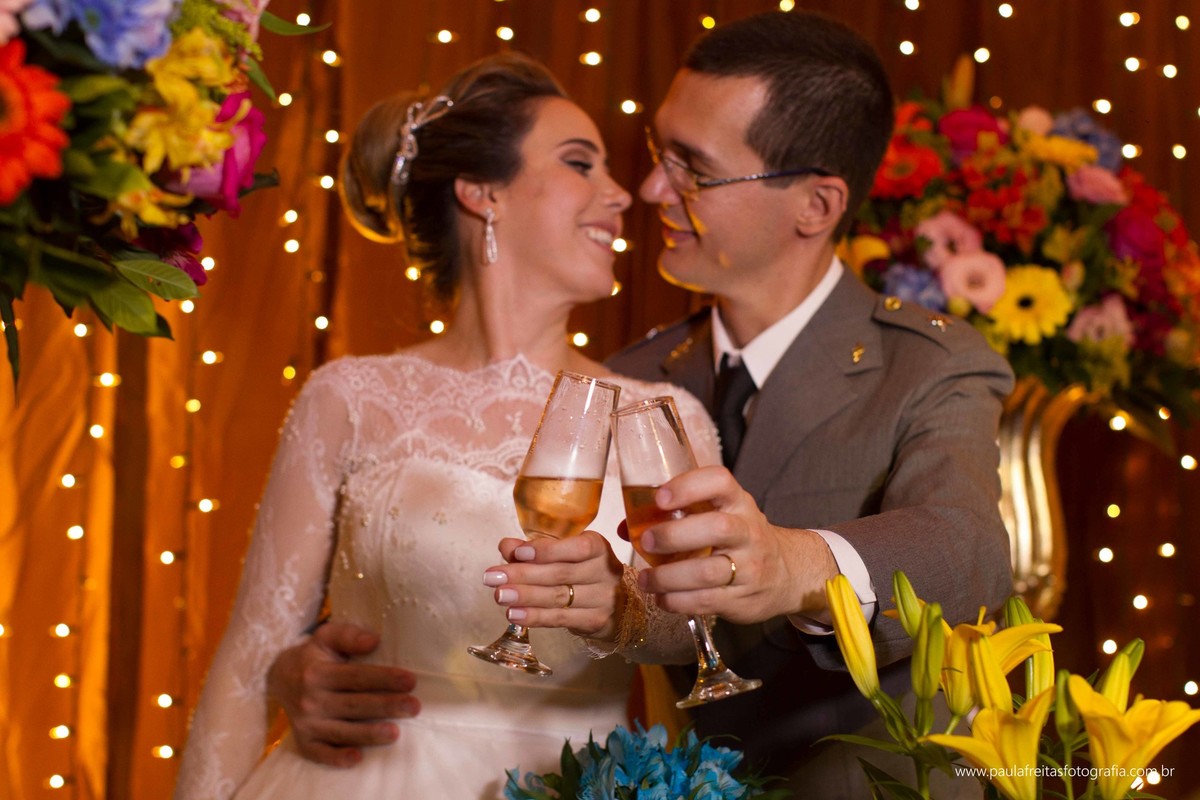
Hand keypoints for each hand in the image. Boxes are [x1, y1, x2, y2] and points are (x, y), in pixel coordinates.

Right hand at [266, 621, 419, 766]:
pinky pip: (319, 753)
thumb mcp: (326, 637)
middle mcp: (309, 700)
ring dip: (368, 734)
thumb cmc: (314, 655)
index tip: (411, 680)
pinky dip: (336, 758)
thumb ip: (349, 636)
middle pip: (353, 705)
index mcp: (317, 673)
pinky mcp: (303, 741)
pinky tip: (357, 758)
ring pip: (341, 731)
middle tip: (413, 707)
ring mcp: (305, 723)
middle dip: (386, 706)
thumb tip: (373, 641)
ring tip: (395, 733)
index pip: (356, 677)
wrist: (279, 676)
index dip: (384, 679)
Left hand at [482, 531, 624, 639]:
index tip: (517, 553)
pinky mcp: (596, 621)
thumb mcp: (564, 554)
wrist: (618, 604)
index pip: (576, 548)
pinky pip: (560, 619)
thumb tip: (506, 546)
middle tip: (492, 576)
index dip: (546, 551)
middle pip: (560, 574)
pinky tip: (514, 614)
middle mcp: (605, 572)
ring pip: (558, 597)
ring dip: (525, 597)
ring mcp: (603, 599)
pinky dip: (535, 617)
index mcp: (598, 547)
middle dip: (522, 575)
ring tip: (499, 595)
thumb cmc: (584, 572)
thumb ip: (535, 549)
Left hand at [635, 465, 836, 622]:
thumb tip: (627, 526)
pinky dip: (677, 601)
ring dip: (669, 577)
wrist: (786, 573)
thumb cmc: (738, 538)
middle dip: (675, 536)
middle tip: (647, 542)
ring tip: (645, 580)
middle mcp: (748, 531)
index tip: (660, 497)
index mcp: (738, 502)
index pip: (720, 481)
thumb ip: (678, 516)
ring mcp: (749, 566)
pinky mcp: (743, 598)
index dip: (689, 486)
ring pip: (708, 572)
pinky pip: (706, 601)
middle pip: (716, 528)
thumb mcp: (719, 516)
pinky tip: (661, 597)